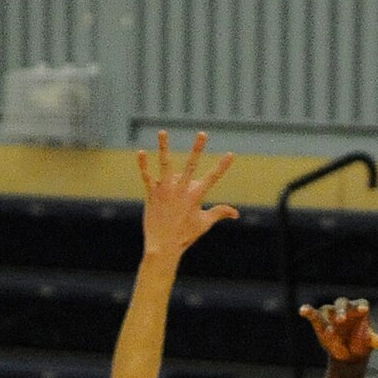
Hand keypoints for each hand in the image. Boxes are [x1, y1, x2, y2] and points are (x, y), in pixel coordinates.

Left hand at [136, 130, 237, 260]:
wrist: (163, 246)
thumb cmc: (185, 235)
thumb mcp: (204, 223)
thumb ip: (219, 213)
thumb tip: (236, 213)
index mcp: (196, 197)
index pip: (213, 178)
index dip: (222, 166)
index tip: (231, 154)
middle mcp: (181, 191)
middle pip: (191, 165)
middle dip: (198, 149)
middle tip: (202, 133)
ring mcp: (166, 191)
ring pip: (166, 164)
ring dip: (164, 147)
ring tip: (163, 131)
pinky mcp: (152, 194)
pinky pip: (147, 177)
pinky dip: (143, 165)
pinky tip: (141, 153)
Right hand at [300, 296, 377, 362]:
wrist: (348, 353)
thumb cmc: (360, 344)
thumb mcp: (367, 344)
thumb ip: (372, 340)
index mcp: (359, 310)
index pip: (361, 303)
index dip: (361, 306)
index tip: (363, 310)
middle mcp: (345, 308)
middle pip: (342, 303)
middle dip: (341, 310)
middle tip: (341, 320)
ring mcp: (331, 313)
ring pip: (327, 309)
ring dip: (327, 318)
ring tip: (329, 331)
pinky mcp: (319, 320)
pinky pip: (312, 313)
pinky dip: (307, 310)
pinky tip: (302, 311)